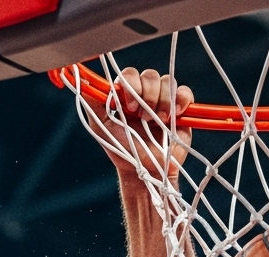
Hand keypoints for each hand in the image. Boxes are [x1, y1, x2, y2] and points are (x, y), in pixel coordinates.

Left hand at [92, 68, 192, 182]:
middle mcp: (145, 94)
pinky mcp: (182, 109)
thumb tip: (83, 80)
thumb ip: (93, 102)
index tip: (128, 106)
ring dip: (162, 101)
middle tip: (143, 117)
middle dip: (147, 95)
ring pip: (168, 82)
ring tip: (159, 121)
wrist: (145, 170)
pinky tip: (174, 115)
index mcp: (126, 94)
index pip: (130, 74)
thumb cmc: (122, 149)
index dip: (131, 85)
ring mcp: (164, 100)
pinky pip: (185, 92)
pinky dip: (181, 99)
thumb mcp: (100, 125)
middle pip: (150, 75)